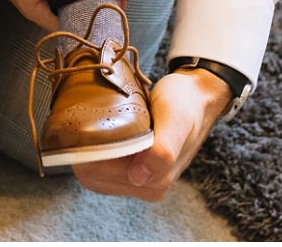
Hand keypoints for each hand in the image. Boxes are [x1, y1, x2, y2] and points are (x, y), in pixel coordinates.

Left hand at [72, 68, 233, 200]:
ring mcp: (137, 179)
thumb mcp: (176, 121)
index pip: (101, 174)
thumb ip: (163, 150)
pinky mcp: (131, 167)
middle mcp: (145, 187)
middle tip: (86, 117)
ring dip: (88, 147)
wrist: (196, 95)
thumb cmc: (185, 103)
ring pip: (93, 170)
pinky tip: (99, 128)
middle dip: (85, 149)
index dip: (89, 150)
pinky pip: (100, 164)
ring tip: (93, 121)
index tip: (86, 122)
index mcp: (155, 182)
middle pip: (94, 175)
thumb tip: (138, 177)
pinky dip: (94, 147)